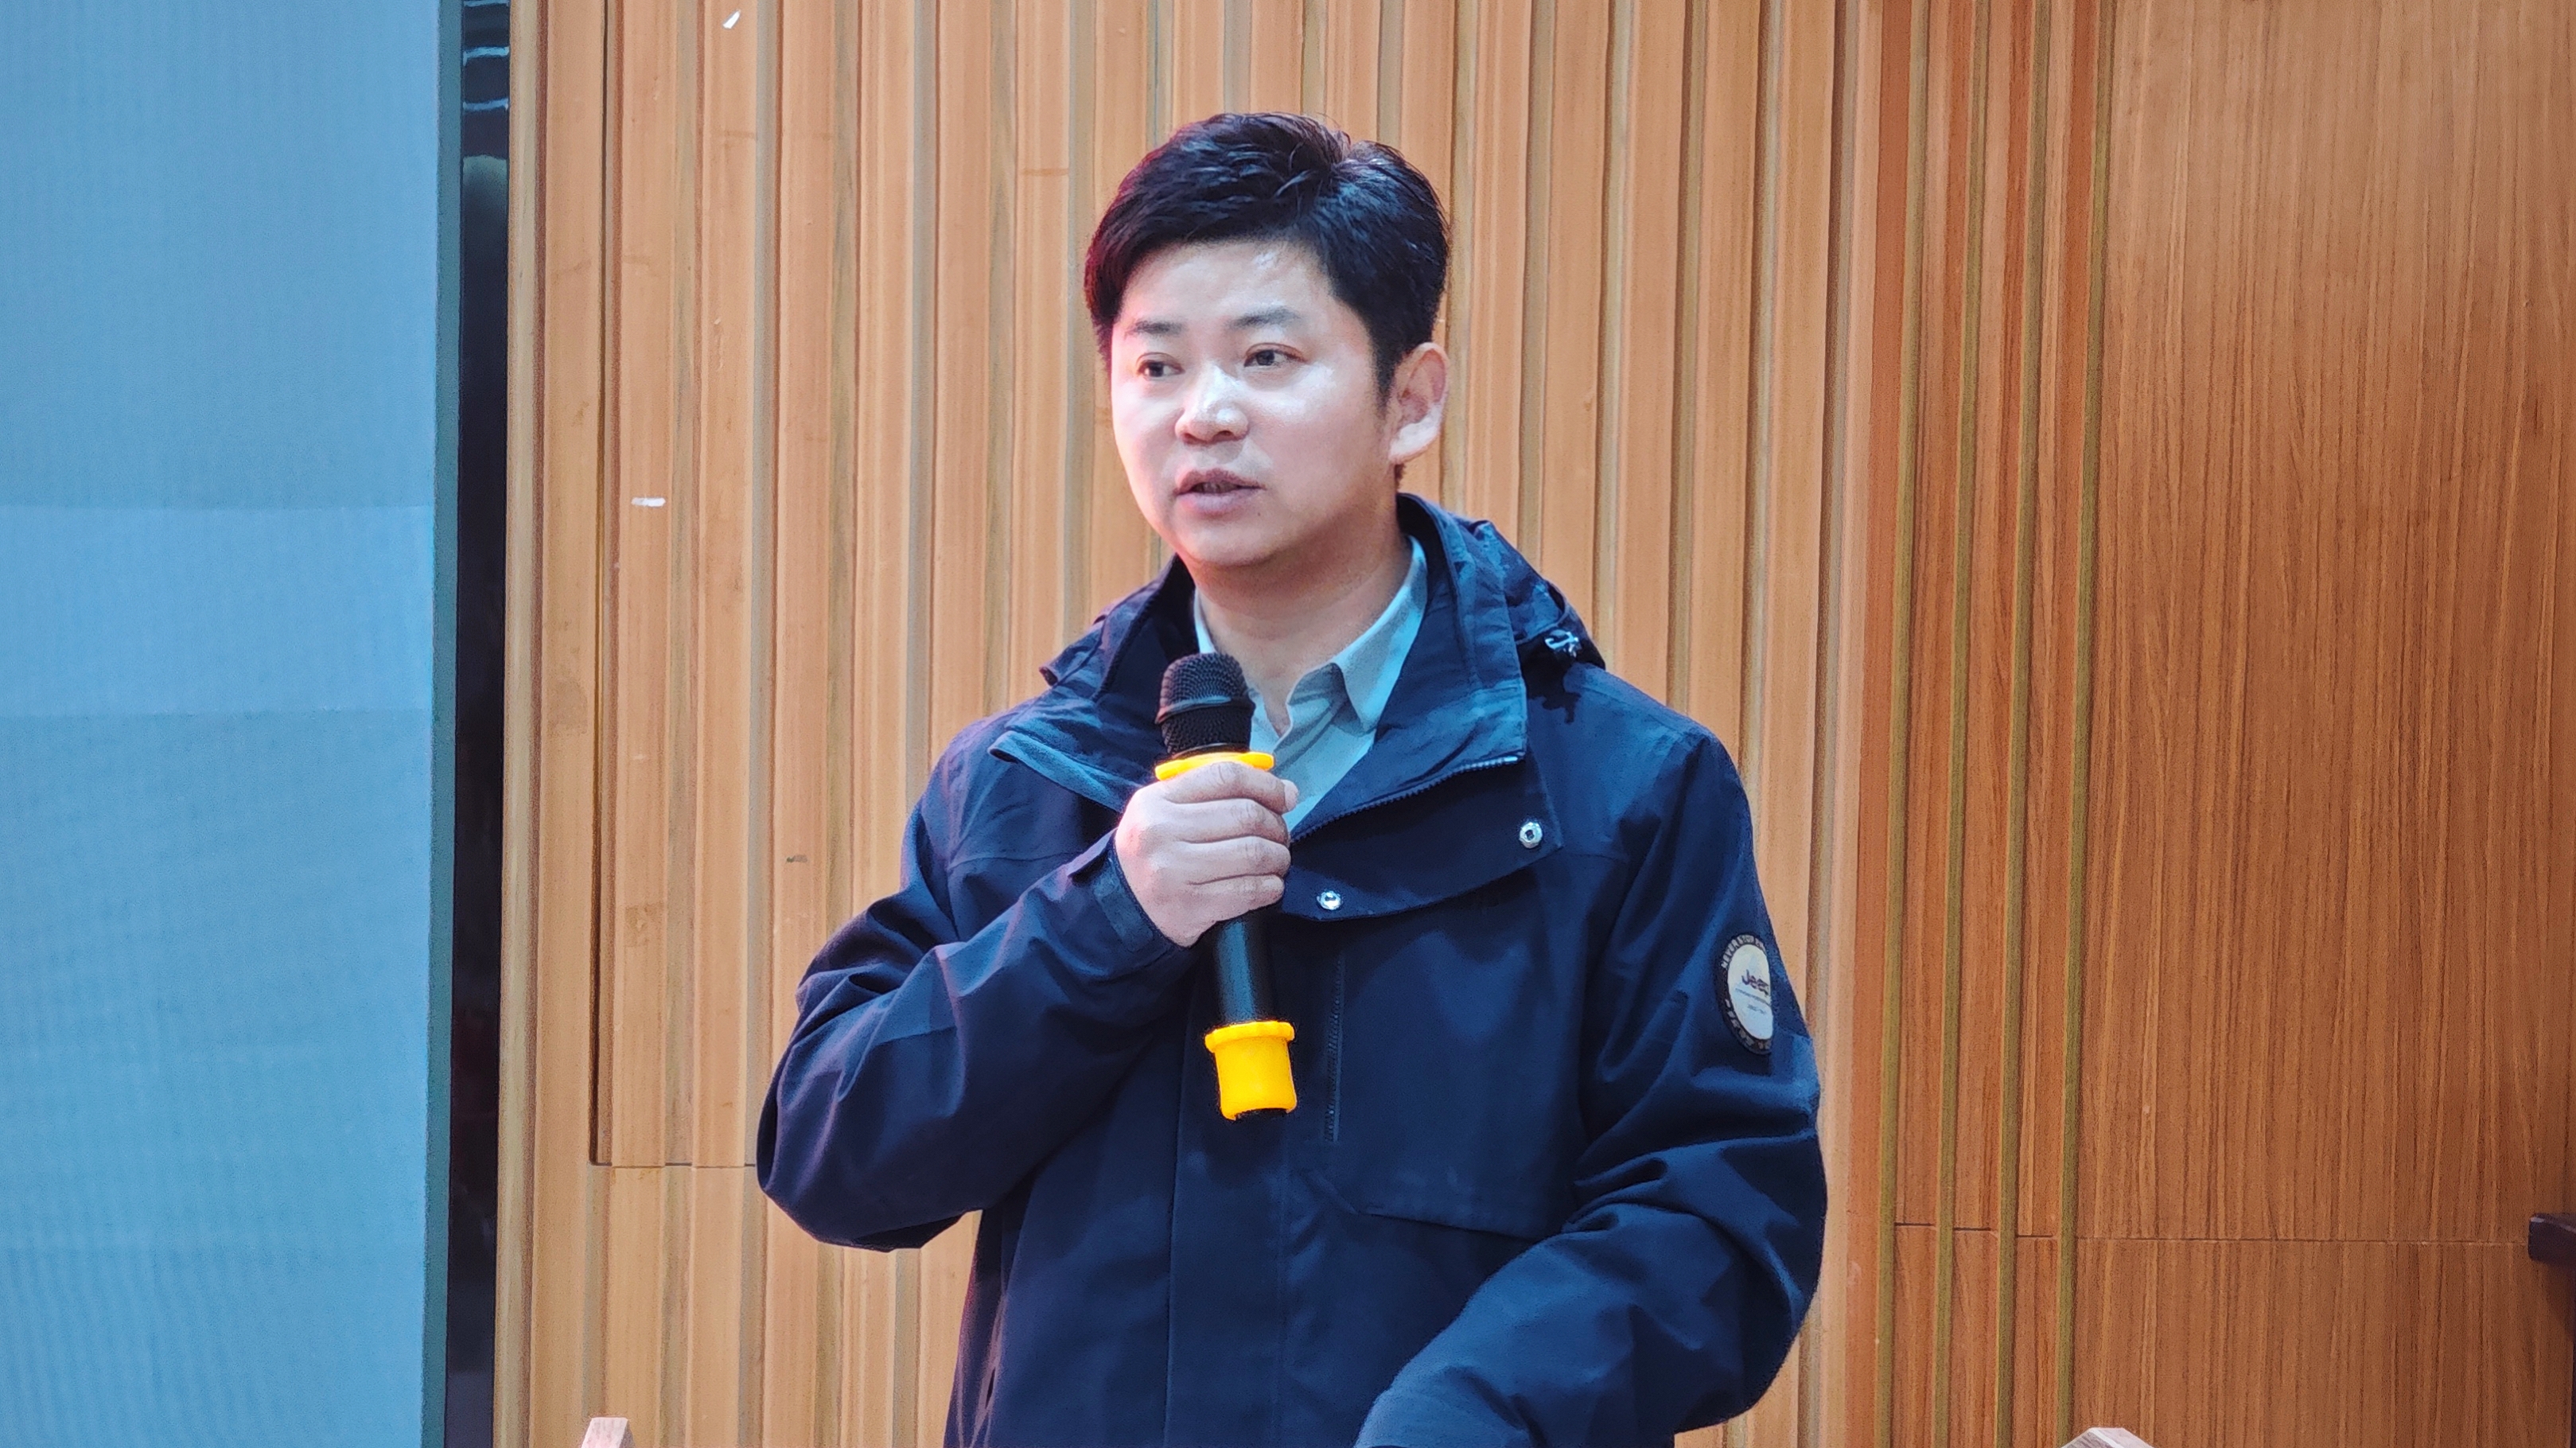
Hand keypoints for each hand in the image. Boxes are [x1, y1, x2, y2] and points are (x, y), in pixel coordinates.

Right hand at [1112, 761, 1299, 947]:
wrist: (1121, 907)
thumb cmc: (1155, 853)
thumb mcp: (1165, 811)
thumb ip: (1215, 793)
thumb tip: (1285, 791)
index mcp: (1157, 800)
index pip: (1226, 776)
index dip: (1266, 784)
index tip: (1285, 797)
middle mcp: (1161, 832)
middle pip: (1246, 814)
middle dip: (1276, 825)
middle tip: (1279, 836)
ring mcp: (1174, 871)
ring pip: (1254, 853)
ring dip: (1278, 857)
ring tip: (1275, 861)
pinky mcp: (1190, 907)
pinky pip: (1249, 891)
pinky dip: (1271, 886)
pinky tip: (1268, 885)